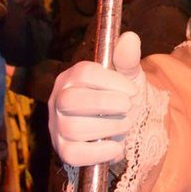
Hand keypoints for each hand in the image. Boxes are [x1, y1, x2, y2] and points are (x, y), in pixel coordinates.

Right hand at [48, 30, 146, 165]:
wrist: (121, 124)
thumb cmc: (120, 95)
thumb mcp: (127, 76)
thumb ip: (127, 59)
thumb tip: (130, 37)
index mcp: (72, 77)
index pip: (84, 73)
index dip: (111, 81)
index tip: (133, 91)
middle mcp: (58, 99)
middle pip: (71, 101)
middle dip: (106, 104)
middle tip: (128, 107)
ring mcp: (57, 125)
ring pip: (73, 128)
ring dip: (108, 128)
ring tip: (125, 125)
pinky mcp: (63, 149)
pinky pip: (73, 154)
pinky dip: (100, 152)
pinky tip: (116, 147)